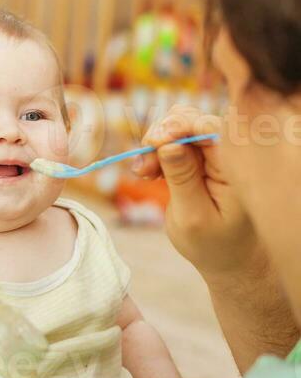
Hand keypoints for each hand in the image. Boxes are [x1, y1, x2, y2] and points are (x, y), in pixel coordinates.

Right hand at [135, 105, 267, 283]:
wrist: (226, 257)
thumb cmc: (214, 244)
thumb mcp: (193, 216)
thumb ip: (183, 178)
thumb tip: (169, 144)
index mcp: (236, 166)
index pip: (210, 127)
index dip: (180, 126)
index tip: (154, 141)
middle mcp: (228, 153)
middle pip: (191, 120)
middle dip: (162, 135)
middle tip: (142, 166)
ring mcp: (213, 153)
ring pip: (179, 126)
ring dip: (156, 143)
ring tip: (143, 172)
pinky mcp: (199, 157)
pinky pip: (174, 140)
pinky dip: (156, 152)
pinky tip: (147, 172)